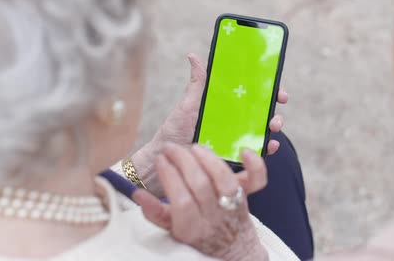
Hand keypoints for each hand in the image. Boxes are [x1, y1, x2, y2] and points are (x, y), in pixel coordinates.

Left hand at [130, 53, 287, 196]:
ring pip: (262, 130)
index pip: (251, 94)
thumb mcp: (187, 105)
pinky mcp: (234, 157)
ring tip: (273, 124)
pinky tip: (270, 144)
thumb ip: (196, 84)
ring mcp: (235, 140)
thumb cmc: (174, 132)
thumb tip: (194, 56)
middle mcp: (233, 122)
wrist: (164, 160)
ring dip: (274, 124)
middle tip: (278, 102)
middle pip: (261, 110)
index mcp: (224, 106)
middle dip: (274, 105)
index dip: (267, 88)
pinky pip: (256, 153)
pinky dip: (267, 148)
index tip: (275, 85)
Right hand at [132, 143, 268, 260]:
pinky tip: (243, 151)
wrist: (231, 246)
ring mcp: (232, 206)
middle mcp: (214, 217)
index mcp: (192, 228)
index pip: (181, 201)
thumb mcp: (172, 228)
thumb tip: (137, 194)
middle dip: (183, 160)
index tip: (160, 160)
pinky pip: (256, 181)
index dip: (170, 177)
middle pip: (200, 185)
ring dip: (208, 158)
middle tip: (170, 148)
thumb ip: (155, 212)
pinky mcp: (247, 195)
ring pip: (224, 179)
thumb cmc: (197, 232)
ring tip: (194, 147)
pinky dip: (254, 164)